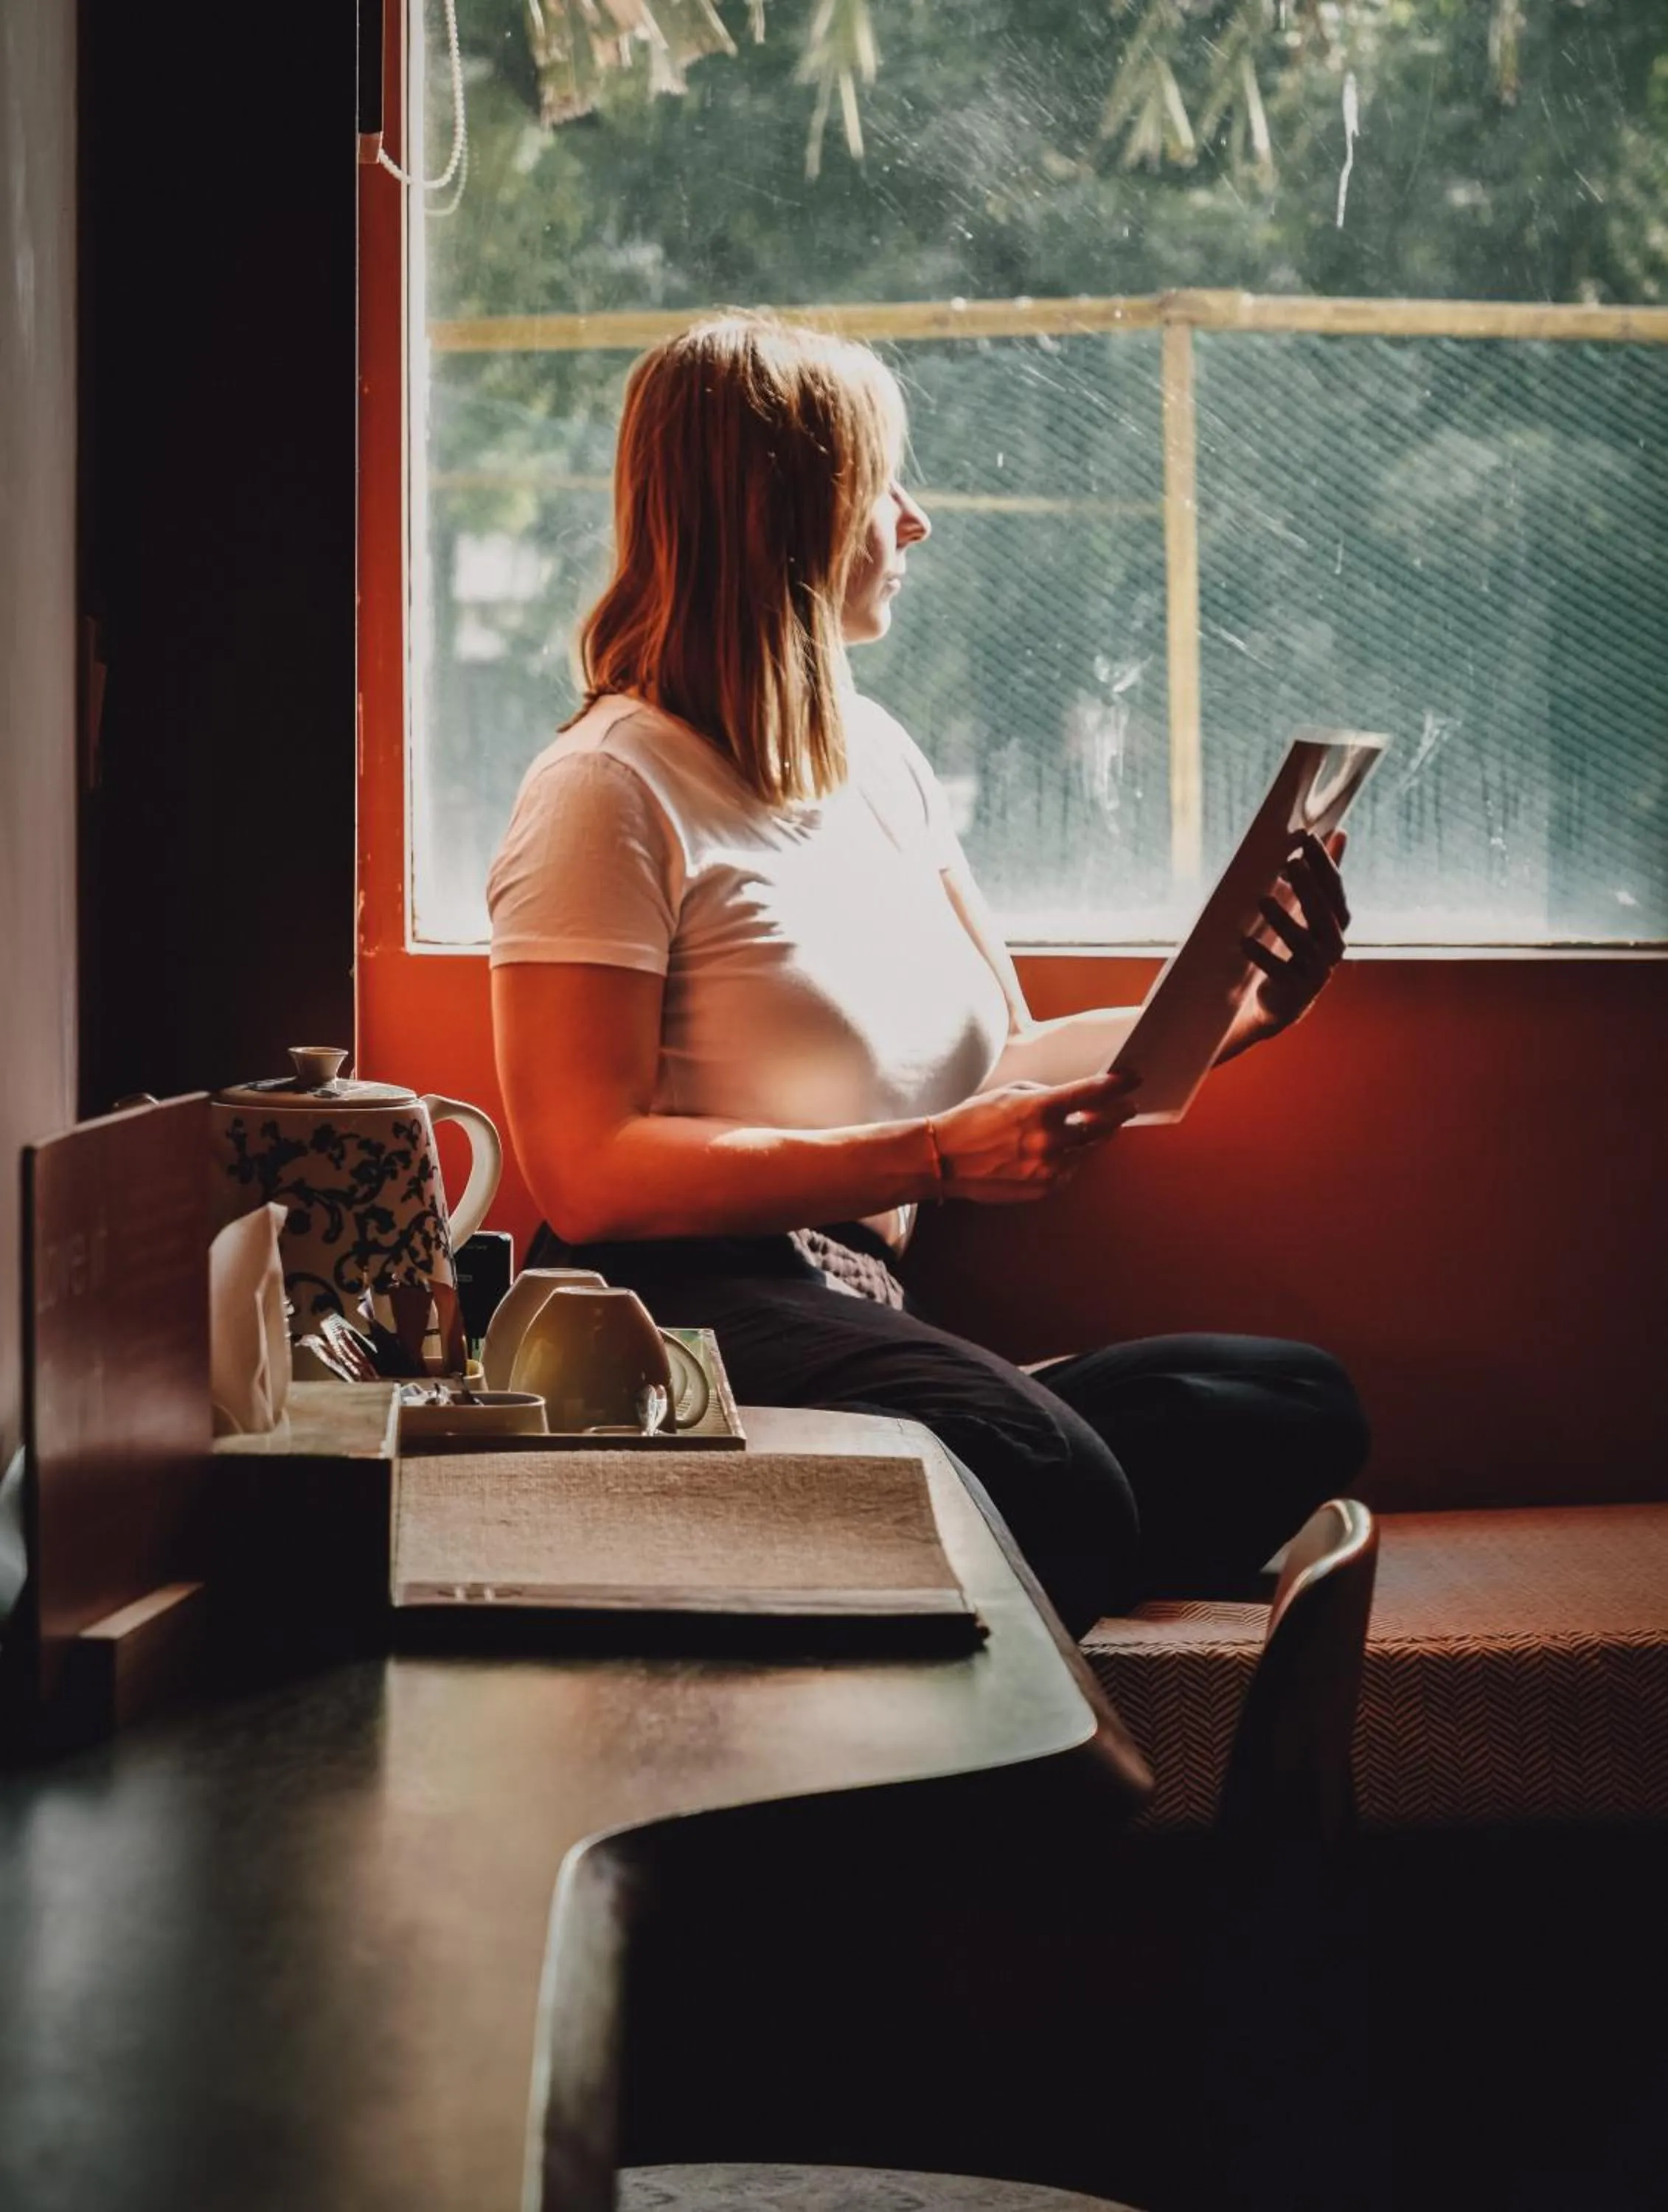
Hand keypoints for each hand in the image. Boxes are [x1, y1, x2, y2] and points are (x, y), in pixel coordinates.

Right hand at [929, 1071, 1139, 1205]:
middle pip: (1102, 1126)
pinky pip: (1071, 1169)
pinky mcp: (1045, 1188)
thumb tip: (1078, 1102)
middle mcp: (1049, 1140)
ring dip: (1094, 1137)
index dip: (1118, 1085)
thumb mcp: (1012, 1094)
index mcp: (1040, 1109)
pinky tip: (1065, 1149)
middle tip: (1128, 1106)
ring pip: (1089, 1150)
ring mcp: (1049, 1168)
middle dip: (1119, 1113)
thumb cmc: (974, 1120)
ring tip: (1097, 1126)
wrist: (945, 1159)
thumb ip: (1048, 1097)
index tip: (1132, 1079)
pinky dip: (1073, 1157)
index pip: (1093, 1093)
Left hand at [1238, 828, 1350, 1043]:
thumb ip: (1323, 877)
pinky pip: (1278, 971)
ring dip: (1282, 920)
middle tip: (1290, 862)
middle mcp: (1333, 946)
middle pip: (1322, 912)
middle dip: (1307, 887)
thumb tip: (1341, 833)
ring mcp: (1316, 970)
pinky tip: (1244, 940)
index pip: (1335, 889)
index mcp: (1338, 924)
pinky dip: (1262, 956)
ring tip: (1262, 900)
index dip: (1324, 864)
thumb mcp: (1311, 913)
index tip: (1307, 838)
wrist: (1284, 1002)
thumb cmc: (1297, 948)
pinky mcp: (1295, 990)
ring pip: (1301, 942)